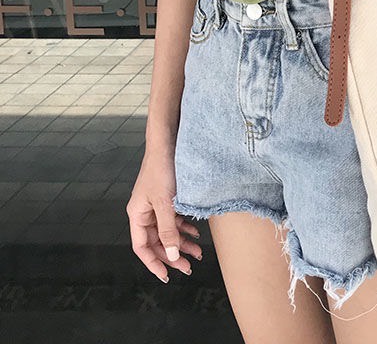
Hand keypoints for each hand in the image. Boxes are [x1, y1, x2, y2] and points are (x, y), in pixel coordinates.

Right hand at [126, 148, 202, 282]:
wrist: (169, 142)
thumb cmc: (162, 169)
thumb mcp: (165, 202)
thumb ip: (168, 230)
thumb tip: (172, 255)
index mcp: (137, 214)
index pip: (141, 247)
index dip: (153, 263)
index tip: (166, 276)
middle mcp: (145, 212)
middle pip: (157, 241)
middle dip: (172, 255)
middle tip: (189, 267)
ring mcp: (156, 204)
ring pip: (168, 231)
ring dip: (182, 242)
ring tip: (198, 252)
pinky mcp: (168, 196)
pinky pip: (175, 218)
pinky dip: (185, 226)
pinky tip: (196, 232)